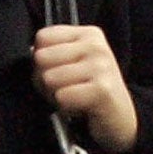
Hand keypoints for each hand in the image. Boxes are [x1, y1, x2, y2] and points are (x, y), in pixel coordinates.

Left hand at [32, 24, 136, 152]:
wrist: (120, 119)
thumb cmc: (90, 91)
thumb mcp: (74, 64)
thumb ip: (53, 53)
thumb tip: (33, 52)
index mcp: (89, 34)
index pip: (42, 37)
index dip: (42, 59)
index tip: (60, 70)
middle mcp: (97, 46)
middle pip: (42, 57)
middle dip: (45, 79)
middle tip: (66, 87)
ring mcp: (101, 67)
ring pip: (49, 78)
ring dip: (55, 95)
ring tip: (73, 97)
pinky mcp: (102, 90)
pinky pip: (61, 96)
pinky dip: (65, 107)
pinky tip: (80, 107)